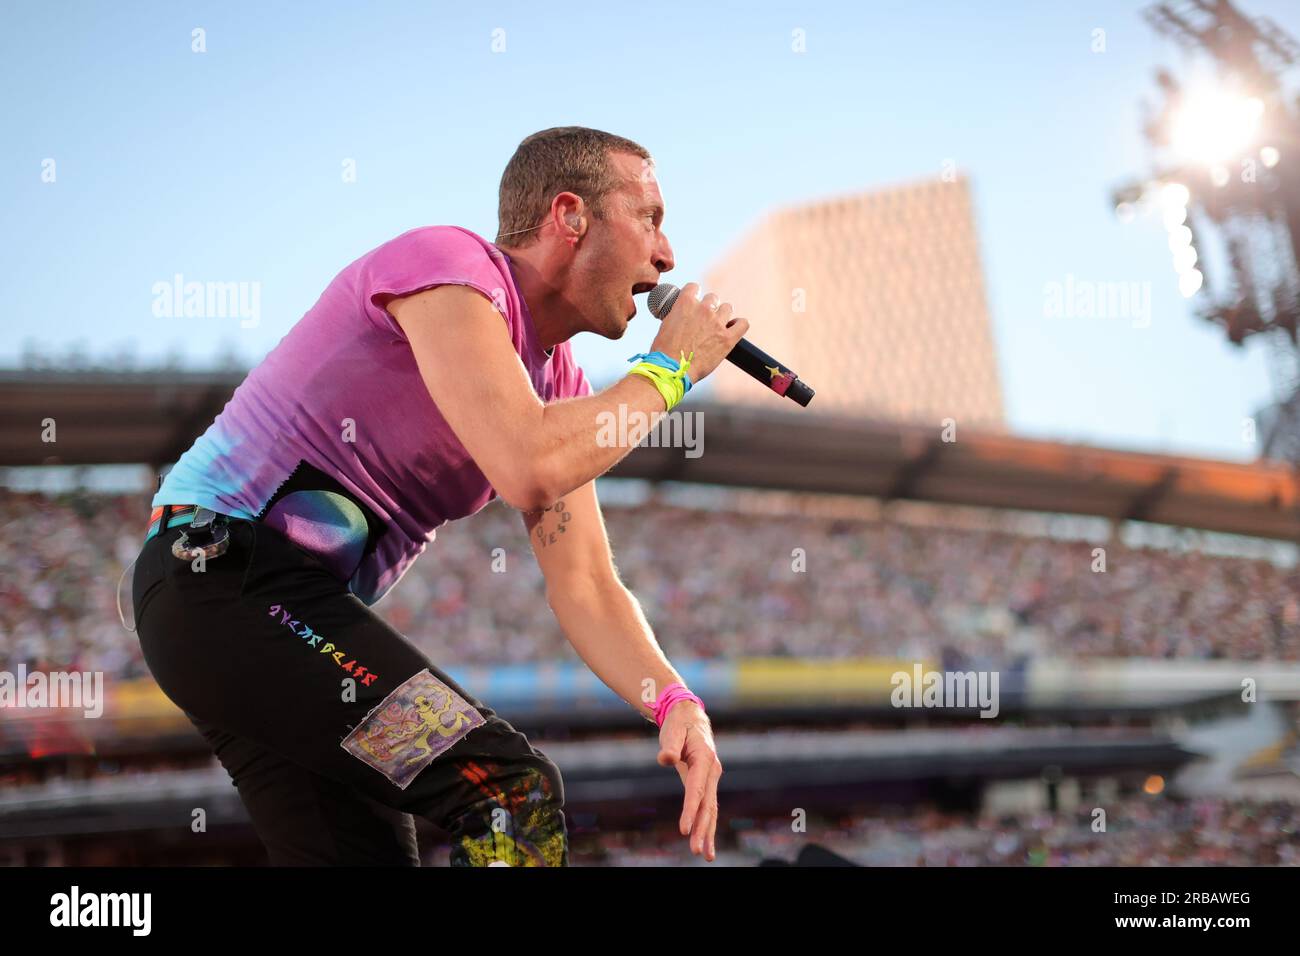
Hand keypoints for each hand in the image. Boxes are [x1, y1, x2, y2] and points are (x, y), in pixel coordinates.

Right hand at [649, 282, 749, 382]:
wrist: (672, 370)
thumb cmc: (664, 352)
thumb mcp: (665, 325)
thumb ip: (677, 314)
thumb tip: (681, 314)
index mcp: (686, 303)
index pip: (694, 287)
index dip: (694, 295)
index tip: (694, 303)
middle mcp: (703, 309)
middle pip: (713, 298)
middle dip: (709, 307)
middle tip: (704, 320)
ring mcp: (717, 323)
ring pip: (727, 308)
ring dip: (723, 315)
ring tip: (718, 326)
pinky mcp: (728, 339)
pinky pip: (743, 324)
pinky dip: (739, 325)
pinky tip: (734, 328)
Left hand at [656, 700, 721, 861]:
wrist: (690, 718)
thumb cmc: (679, 725)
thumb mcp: (672, 730)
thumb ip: (669, 744)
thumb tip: (664, 758)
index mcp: (705, 759)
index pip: (697, 789)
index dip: (690, 810)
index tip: (684, 830)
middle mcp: (712, 771)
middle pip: (708, 805)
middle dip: (702, 829)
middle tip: (695, 851)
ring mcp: (711, 778)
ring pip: (711, 809)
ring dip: (707, 832)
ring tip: (705, 855)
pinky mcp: (706, 784)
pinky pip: (708, 807)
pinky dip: (706, 825)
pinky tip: (704, 842)